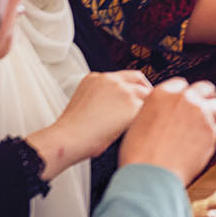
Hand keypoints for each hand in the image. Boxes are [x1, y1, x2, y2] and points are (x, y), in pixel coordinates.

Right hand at [27, 70, 150, 172]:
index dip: (131, 88)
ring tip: (142, 124)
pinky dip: (145, 120)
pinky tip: (138, 131)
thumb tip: (117, 109)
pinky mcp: (131, 103)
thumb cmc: (72, 132)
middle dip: (144, 92)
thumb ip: (101, 99)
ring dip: (145, 108)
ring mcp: (122, 89)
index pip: (121, 77)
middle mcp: (109, 79)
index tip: (135, 98)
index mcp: (94, 78)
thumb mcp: (84, 105)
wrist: (67, 139)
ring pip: (146, 95)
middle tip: (148, 107)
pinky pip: (147, 110)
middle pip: (138, 79)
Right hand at [118, 78, 215, 185]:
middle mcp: (183, 99)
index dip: (184, 94)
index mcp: (162, 94)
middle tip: (200, 110)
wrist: (150, 175)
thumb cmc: (139, 155)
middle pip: (203, 88)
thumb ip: (158, 110)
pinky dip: (210, 135)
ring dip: (211, 114)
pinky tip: (197, 146)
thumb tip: (165, 114)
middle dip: (203, 98)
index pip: (181, 84)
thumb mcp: (139, 122)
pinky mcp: (211, 130)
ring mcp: (200, 113)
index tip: (185, 102)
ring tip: (201, 129)